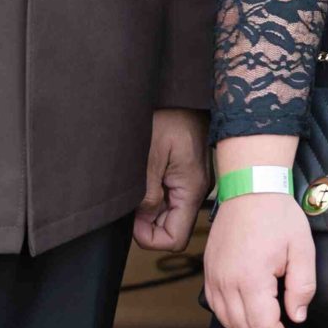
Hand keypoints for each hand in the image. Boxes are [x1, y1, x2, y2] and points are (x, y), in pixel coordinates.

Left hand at [135, 109, 212, 250]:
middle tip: (130, 201)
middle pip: (172, 227)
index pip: (175, 239)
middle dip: (148, 222)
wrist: (180, 88)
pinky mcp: (187, 170)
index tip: (131, 220)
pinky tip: (144, 175)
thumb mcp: (149, 156)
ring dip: (149, 206)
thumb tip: (143, 219)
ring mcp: (193, 179)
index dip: (149, 237)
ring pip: (169, 212)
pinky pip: (170, 194)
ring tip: (137, 183)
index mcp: (192, 188)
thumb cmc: (168, 114)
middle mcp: (197, 188)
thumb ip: (147, 193)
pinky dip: (154, 193)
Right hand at [203, 187, 313, 327]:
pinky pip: (215, 305)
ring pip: (226, 320)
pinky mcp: (209, 270)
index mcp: (251, 277)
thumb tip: (297, 316)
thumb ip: (302, 286)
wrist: (251, 187)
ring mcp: (214, 276)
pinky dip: (229, 318)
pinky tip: (244, 316)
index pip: (263, 325)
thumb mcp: (302, 248)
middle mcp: (227, 280)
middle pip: (242, 327)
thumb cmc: (276, 213)